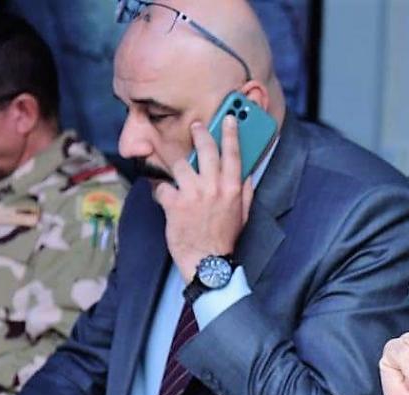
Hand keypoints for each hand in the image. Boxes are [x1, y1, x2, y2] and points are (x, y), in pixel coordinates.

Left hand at [155, 115, 253, 280]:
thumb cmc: (224, 239)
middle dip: (200, 134)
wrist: (207, 261)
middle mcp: (213, 188)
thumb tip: (247, 175)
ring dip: (176, 166)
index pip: (233, 154)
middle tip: (196, 127)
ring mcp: (193, 194)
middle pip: (206, 150)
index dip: (230, 133)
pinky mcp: (174, 204)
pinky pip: (162, 187)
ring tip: (176, 171)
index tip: (227, 119)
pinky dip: (161, 191)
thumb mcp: (243, 215)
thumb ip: (245, 193)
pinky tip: (165, 198)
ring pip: (180, 165)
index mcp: (232, 189)